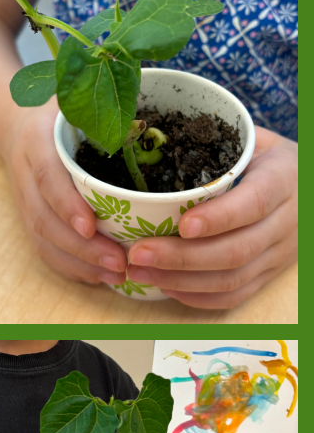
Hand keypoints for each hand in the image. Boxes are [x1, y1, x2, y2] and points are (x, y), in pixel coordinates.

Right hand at [3, 101, 129, 285]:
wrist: (15, 122)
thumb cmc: (61, 110)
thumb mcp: (80, 99)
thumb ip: (107, 109)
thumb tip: (157, 123)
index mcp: (36, 141)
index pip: (47, 177)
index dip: (67, 205)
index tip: (92, 227)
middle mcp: (24, 175)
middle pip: (45, 220)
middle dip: (82, 248)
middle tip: (121, 263)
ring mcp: (24, 200)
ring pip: (43, 240)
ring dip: (80, 263)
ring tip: (118, 276)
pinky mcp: (29, 217)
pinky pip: (45, 249)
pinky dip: (71, 267)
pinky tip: (100, 277)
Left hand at [124, 125, 297, 308]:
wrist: (307, 185)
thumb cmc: (266, 157)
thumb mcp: (253, 139)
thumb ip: (214, 142)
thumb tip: (153, 136)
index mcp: (284, 179)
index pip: (254, 204)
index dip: (219, 218)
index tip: (182, 225)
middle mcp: (288, 221)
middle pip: (236, 250)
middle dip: (182, 258)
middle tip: (137, 254)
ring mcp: (281, 252)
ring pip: (233, 279)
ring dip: (180, 281)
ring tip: (137, 271)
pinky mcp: (271, 274)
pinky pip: (236, 295)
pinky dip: (197, 296)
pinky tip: (165, 287)